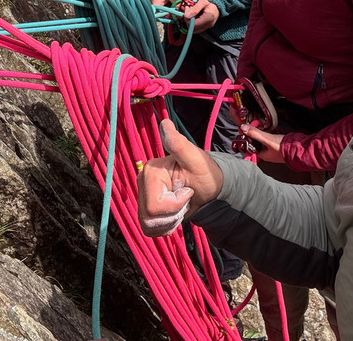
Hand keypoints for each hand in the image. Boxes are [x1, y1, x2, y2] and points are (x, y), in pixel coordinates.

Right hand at [137, 119, 223, 236]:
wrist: (210, 189)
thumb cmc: (205, 172)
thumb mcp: (195, 159)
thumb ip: (178, 144)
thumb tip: (165, 123)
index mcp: (150, 171)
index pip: (153, 206)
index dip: (175, 204)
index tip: (187, 191)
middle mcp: (142, 182)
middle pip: (150, 217)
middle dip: (172, 214)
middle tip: (185, 199)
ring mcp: (142, 196)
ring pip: (148, 225)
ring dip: (169, 221)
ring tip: (180, 206)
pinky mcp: (145, 209)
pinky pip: (149, 229)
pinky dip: (165, 226)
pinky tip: (174, 214)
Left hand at [180, 0, 219, 32]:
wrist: (215, 8)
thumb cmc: (209, 4)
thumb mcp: (202, 1)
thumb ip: (195, 8)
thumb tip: (187, 16)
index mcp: (209, 17)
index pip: (195, 24)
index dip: (188, 19)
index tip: (187, 12)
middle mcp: (209, 24)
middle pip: (194, 27)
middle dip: (188, 20)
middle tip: (188, 11)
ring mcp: (207, 27)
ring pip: (194, 29)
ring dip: (189, 22)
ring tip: (191, 15)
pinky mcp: (205, 28)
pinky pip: (196, 29)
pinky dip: (192, 24)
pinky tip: (193, 18)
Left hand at [240, 123, 284, 163]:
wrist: (299, 148)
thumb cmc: (284, 148)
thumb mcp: (267, 139)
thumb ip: (255, 134)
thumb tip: (244, 128)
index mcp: (263, 155)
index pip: (250, 146)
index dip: (246, 137)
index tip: (243, 129)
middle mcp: (267, 153)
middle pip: (256, 142)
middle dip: (254, 134)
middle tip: (251, 126)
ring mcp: (274, 149)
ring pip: (264, 140)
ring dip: (261, 133)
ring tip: (258, 126)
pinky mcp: (279, 145)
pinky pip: (271, 138)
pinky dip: (269, 133)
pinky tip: (270, 128)